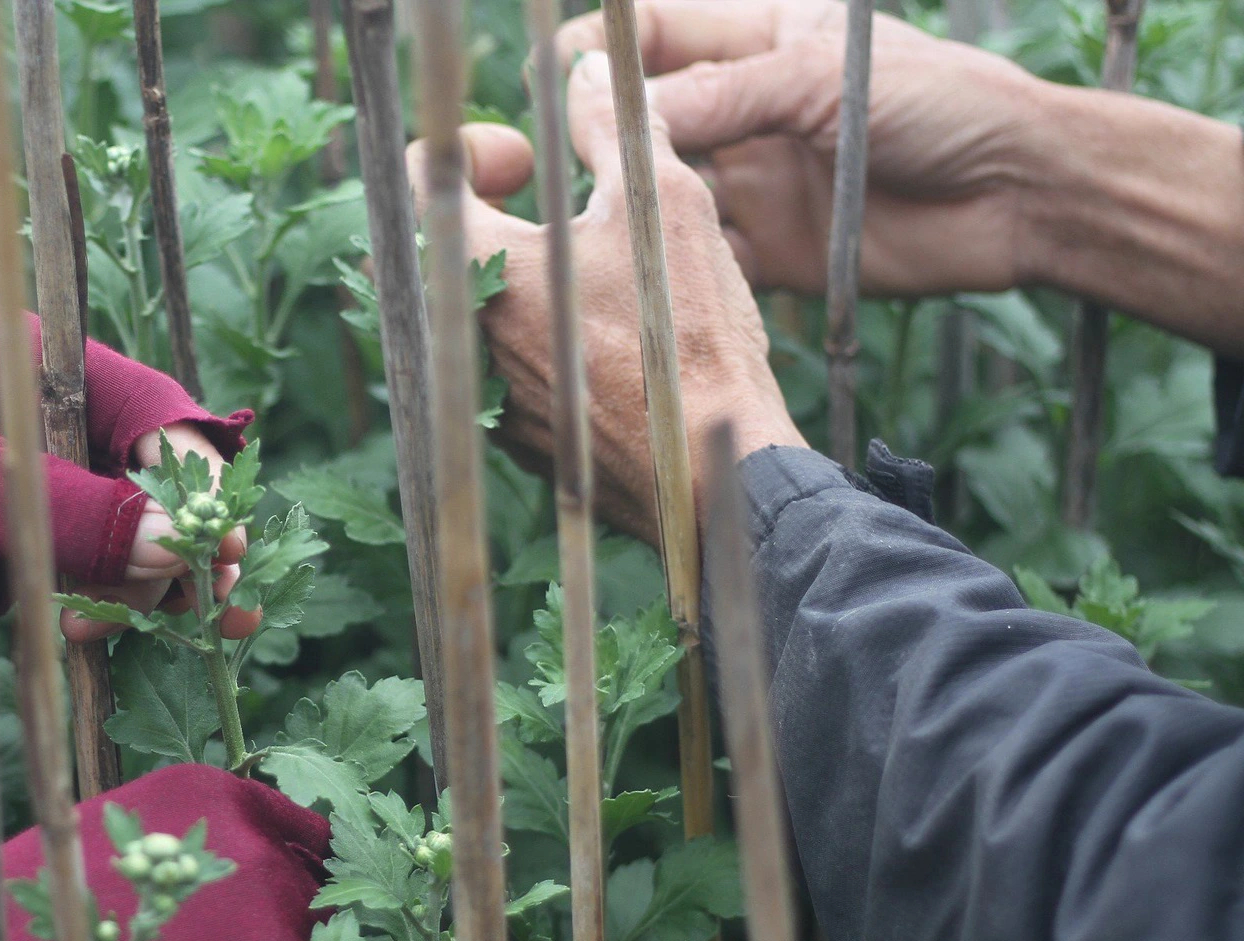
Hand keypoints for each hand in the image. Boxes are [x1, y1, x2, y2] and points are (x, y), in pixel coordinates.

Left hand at [0, 308, 253, 731]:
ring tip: (210, 624)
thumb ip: (70, 526)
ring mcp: (15, 472)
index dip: (195, 480)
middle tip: (221, 599)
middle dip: (189, 532)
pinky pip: (81, 558)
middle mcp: (27, 407)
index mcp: (20, 358)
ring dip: (163, 572)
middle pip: (149, 466)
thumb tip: (179, 548)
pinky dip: (118, 594)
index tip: (219, 550)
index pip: (150, 409)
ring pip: (123, 519)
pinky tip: (153, 630)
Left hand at [415, 58, 795, 545]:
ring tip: (584, 271)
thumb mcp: (659, 201)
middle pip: (440, 252)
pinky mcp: (511, 443)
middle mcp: (454, 338)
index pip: (420, 183)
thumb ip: (610, 125)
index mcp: (473, 269)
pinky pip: (499, 373)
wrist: (707, 474)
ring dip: (516, 279)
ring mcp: (479, 399)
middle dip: (488, 212)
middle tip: (545, 203)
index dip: (470, 151)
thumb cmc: (683, 335)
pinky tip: (599, 339)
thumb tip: (583, 71)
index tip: (525, 159)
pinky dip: (534, 340)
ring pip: (472, 317)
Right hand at [554, 0, 1045, 296]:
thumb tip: (615, 107)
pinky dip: (669, 268)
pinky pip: (696, 260)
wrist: (1019, 195)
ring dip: (631, 206)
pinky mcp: (764, 252)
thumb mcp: (820, 79)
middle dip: (600, 137)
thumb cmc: (940, 105)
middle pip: (642, 118)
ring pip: (660, 193)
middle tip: (570, 162)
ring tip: (600, 221)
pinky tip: (647, 273)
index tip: (556, 82)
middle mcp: (742, 109)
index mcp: (758, 38)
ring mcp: (750, 181)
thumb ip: (720, 94)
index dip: (599, 55)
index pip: (651, 34)